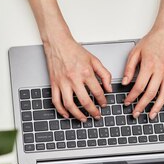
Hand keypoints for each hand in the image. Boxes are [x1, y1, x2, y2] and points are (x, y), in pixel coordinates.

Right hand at [24, 0, 111, 120]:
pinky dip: (61, 110)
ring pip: (69, 104)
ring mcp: (62, 83)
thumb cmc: (75, 51)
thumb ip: (104, 74)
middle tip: (96, 116)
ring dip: (77, 115)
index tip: (104, 105)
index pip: (97, 92)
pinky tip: (67, 114)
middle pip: (85, 101)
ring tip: (83, 118)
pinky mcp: (54, 84)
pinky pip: (56, 101)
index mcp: (85, 72)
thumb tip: (109, 88)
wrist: (58, 44)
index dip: (102, 101)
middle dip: (93, 112)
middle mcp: (74, 79)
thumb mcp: (94, 60)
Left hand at [122, 28, 163, 119]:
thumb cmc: (152, 41)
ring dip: (157, 107)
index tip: (127, 102)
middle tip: (136, 113)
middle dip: (142, 106)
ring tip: (151, 115)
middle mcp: (161, 71)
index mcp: (149, 66)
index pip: (139, 87)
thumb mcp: (135, 52)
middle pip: (151, 93)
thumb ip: (129, 68)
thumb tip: (124, 82)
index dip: (132, 97)